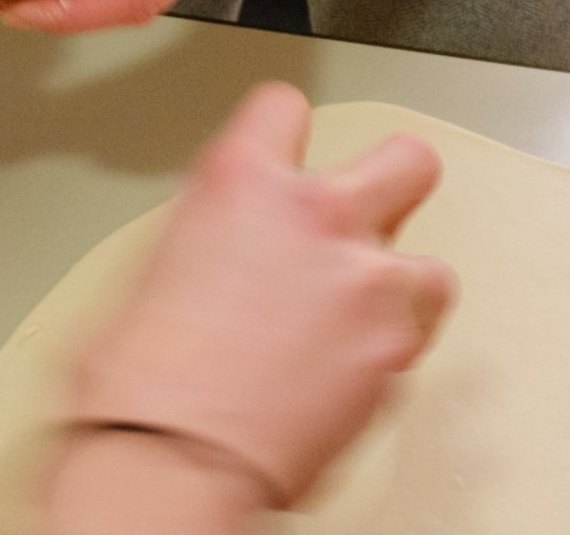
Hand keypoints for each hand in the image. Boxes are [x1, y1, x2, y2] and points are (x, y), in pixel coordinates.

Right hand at [64, 83, 452, 510]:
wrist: (170, 462)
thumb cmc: (140, 384)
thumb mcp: (151, 272)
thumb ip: (211, 239)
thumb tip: (222, 254)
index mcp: (240, 182)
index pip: (285, 107)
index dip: (283, 132)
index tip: (283, 151)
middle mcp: (315, 217)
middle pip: (406, 159)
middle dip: (392, 183)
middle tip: (362, 213)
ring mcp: (366, 283)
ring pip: (428, 264)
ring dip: (396, 287)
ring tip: (351, 317)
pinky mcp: (396, 351)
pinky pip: (413, 338)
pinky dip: (386, 353)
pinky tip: (343, 371)